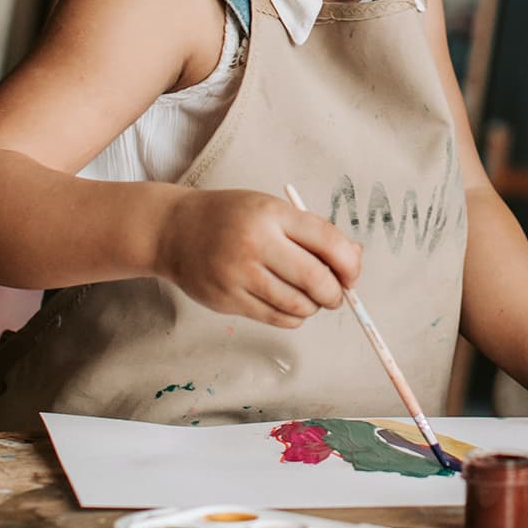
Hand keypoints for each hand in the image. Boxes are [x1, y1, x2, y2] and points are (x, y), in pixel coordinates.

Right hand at [156, 188, 361, 327]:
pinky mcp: (227, 300)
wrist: (174, 231)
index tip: (352, 273)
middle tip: (336, 294)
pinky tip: (289, 306)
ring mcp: (239, 275)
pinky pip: (276, 318)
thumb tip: (353, 260)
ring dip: (313, 307)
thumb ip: (310, 232)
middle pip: (315, 279)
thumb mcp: (270, 210)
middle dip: (335, 293)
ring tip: (309, 298)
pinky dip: (293, 317)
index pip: (327, 241)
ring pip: (297, 305)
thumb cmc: (231, 218)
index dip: (349, 263)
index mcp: (271, 214)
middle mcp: (255, 244)